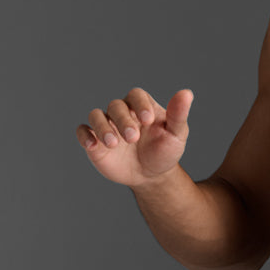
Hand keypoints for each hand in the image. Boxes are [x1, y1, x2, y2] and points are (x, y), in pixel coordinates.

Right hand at [76, 87, 192, 187]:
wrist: (151, 176)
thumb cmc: (165, 152)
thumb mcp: (176, 135)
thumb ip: (178, 115)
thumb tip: (186, 93)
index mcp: (141, 106)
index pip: (136, 95)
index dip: (140, 104)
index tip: (147, 120)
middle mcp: (122, 113)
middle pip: (116, 106)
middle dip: (123, 120)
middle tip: (133, 138)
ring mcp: (107, 126)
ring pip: (96, 116)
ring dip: (103, 127)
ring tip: (114, 143)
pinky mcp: (95, 141)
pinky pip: (83, 131)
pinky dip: (85, 135)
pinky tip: (93, 145)